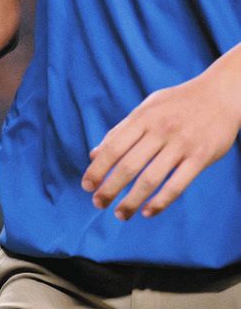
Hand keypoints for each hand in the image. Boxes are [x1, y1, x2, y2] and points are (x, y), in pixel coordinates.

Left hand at [82, 74, 240, 219]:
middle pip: (128, 166)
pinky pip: (177, 185)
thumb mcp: (146, 108)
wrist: (221, 94)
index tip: (86, 186)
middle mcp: (160, 131)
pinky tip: (147, 212)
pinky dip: (160, 202)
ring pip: (150, 179)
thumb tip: (94, 155)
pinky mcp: (200, 158)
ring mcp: (181, 145)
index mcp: (142, 118)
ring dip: (131, 200)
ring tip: (120, 214)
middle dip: (109, 188)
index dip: (97, 169)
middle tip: (98, 203)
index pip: (113, 147)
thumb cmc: (178, 103)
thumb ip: (120, 131)